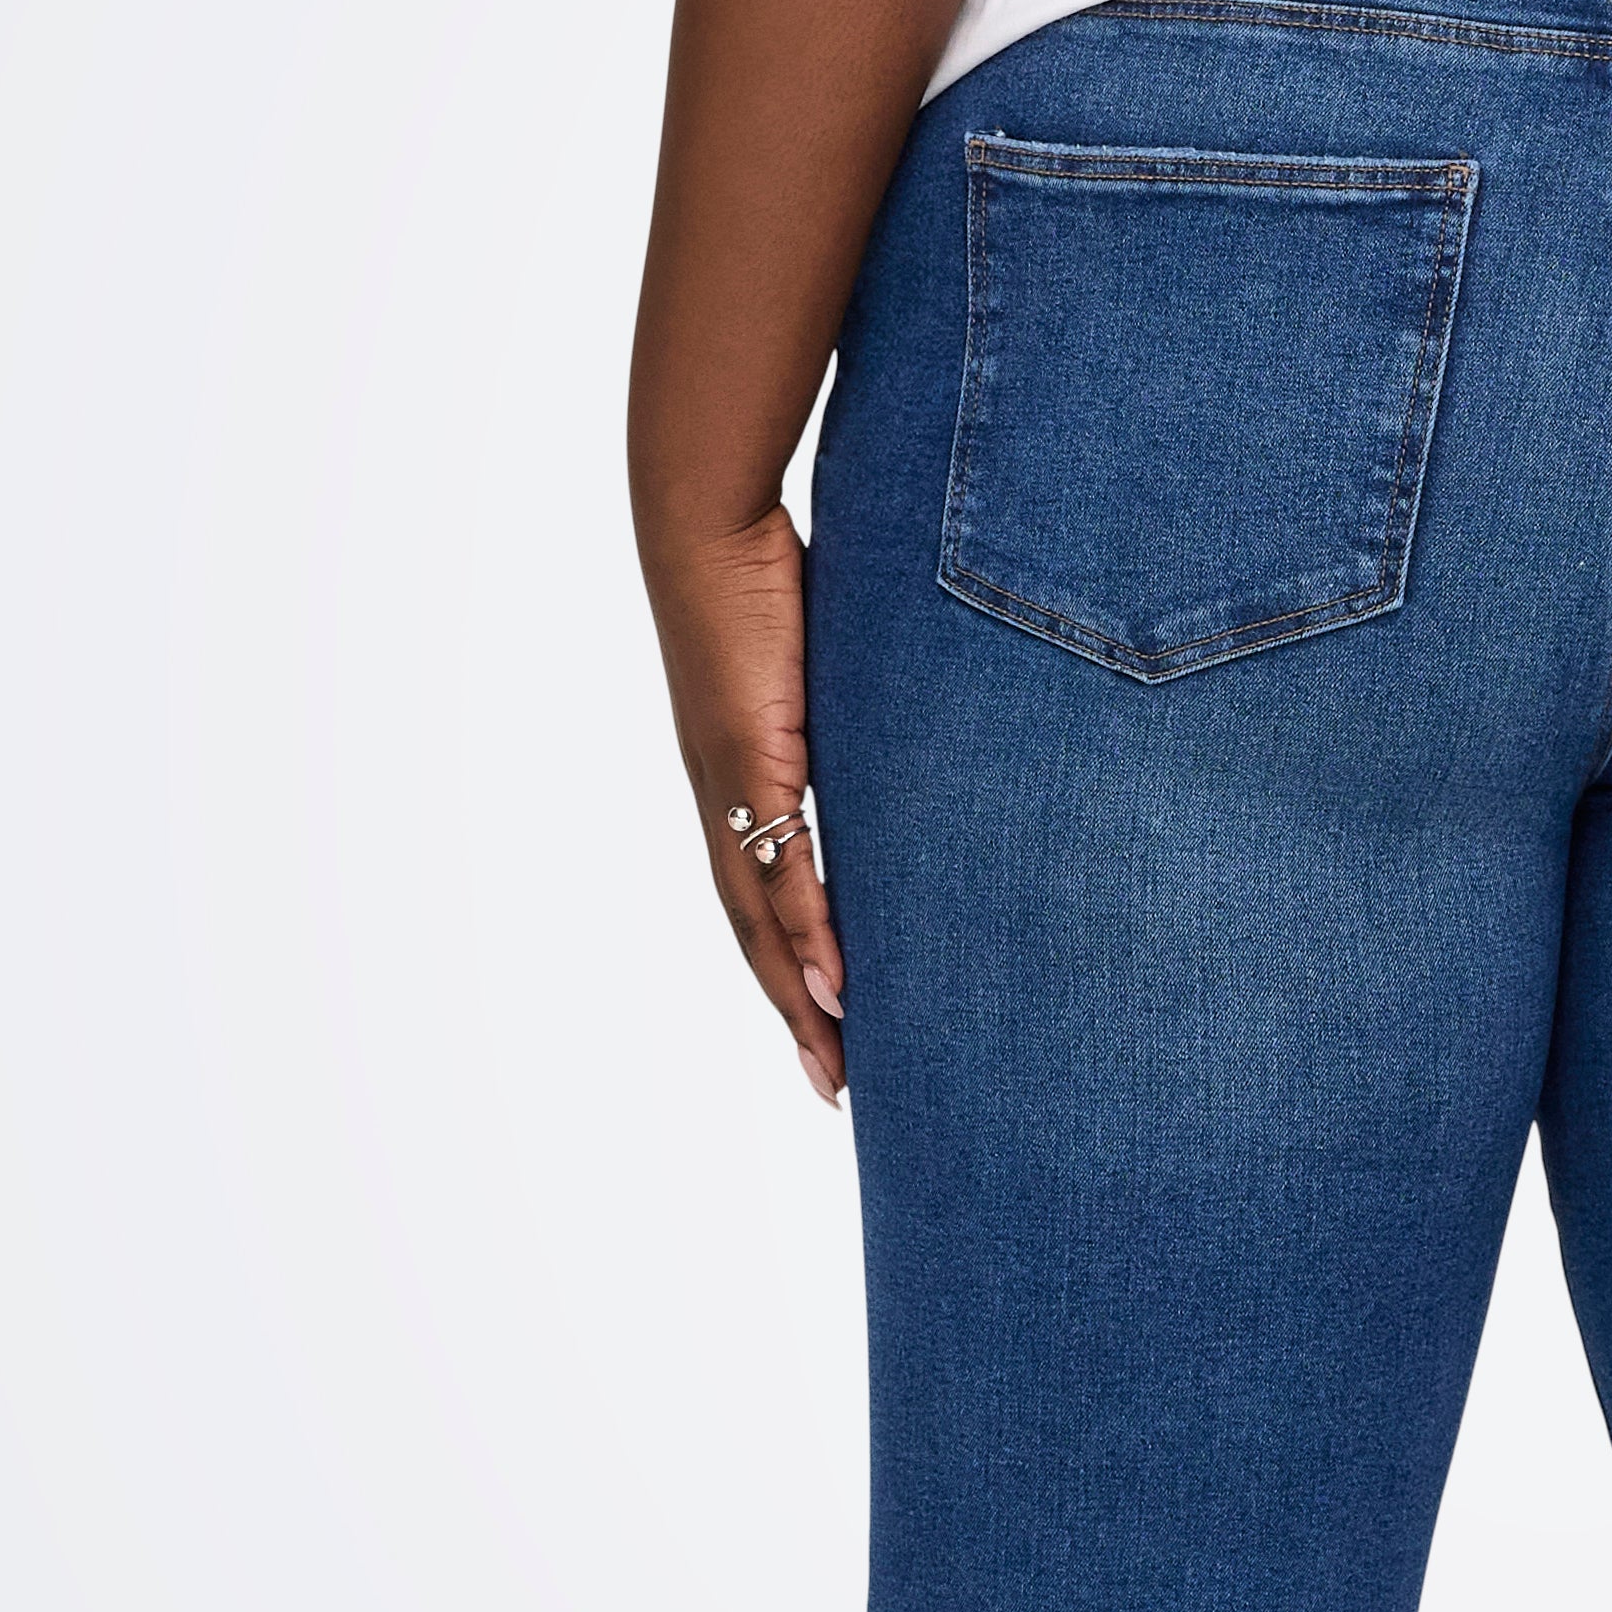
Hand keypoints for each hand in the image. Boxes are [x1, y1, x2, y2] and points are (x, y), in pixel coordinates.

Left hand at [657, 501, 848, 1109]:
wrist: (705, 523)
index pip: (764, 897)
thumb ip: (847, 713)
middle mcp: (725, 799)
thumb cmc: (764, 574)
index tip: (833, 1031)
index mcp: (739, 780)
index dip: (792, 968)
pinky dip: (807, 934)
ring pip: (764, 919)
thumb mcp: (824, 663)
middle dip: (795, 1013)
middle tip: (834, 1089)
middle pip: (758, 932)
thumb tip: (906, 729)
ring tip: (837, 1063)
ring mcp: (731, 788)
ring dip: (800, 998)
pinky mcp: (750, 764)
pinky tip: (836, 985)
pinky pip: (781, 867)